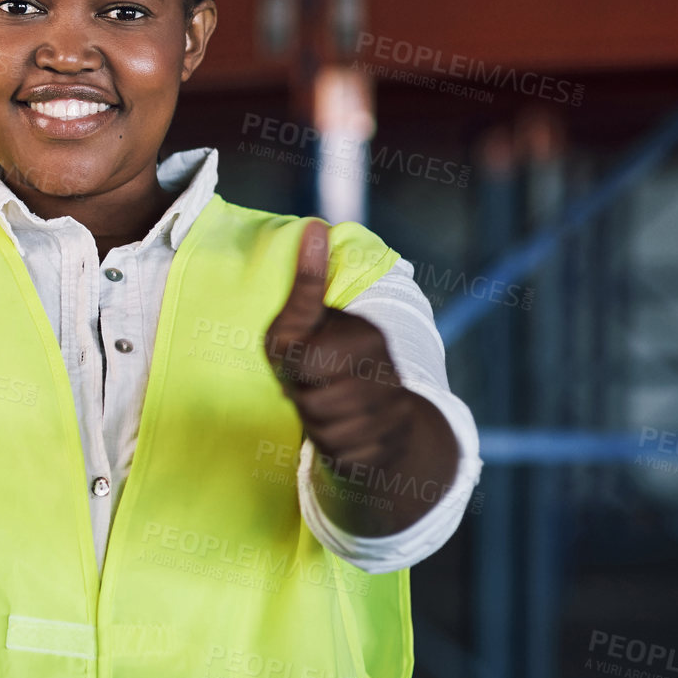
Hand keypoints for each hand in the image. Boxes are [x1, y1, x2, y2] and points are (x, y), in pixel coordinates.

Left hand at [264, 221, 412, 477]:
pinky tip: (340, 431)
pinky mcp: (383, 446)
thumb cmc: (329, 364)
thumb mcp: (310, 324)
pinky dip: (327, 445)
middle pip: (307, 393)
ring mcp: (388, 410)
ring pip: (318, 423)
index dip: (289, 364)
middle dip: (298, 393)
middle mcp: (385, 371)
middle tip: (310, 386)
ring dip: (311, 419)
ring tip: (325, 406)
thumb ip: (307, 284)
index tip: (299, 360)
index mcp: (368, 335)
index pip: (301, 357)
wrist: (382, 427)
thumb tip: (314, 226)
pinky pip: (333, 451)